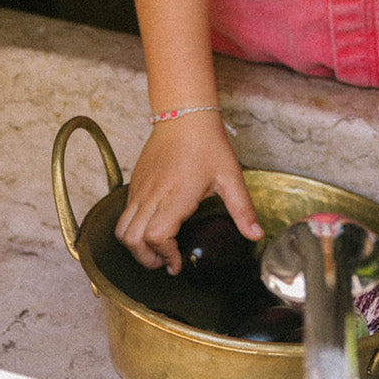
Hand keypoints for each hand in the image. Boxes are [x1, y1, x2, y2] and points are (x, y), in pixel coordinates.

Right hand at [114, 113, 262, 273]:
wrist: (184, 115)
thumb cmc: (207, 144)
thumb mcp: (230, 178)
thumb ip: (243, 209)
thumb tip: (257, 235)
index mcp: (175, 197)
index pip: (155, 238)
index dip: (165, 256)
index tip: (178, 264)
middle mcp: (152, 195)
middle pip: (132, 240)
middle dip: (146, 259)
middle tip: (166, 262)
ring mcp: (140, 189)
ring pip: (121, 228)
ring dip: (134, 246)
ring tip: (155, 249)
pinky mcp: (136, 182)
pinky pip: (124, 212)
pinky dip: (132, 228)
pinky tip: (153, 226)